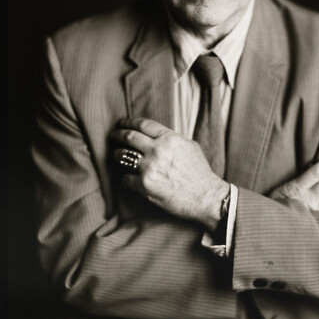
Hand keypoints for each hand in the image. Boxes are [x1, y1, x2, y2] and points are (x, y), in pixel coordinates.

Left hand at [110, 117, 228, 232]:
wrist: (205, 196)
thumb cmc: (200, 173)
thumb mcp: (190, 146)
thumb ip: (172, 139)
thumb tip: (157, 135)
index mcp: (170, 138)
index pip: (143, 124)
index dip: (128, 122)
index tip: (121, 123)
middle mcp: (158, 150)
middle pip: (129, 137)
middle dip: (117, 135)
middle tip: (112, 135)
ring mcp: (150, 167)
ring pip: (123, 156)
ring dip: (117, 155)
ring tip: (117, 155)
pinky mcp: (145, 185)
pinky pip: (125, 178)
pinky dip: (125, 178)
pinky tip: (128, 179)